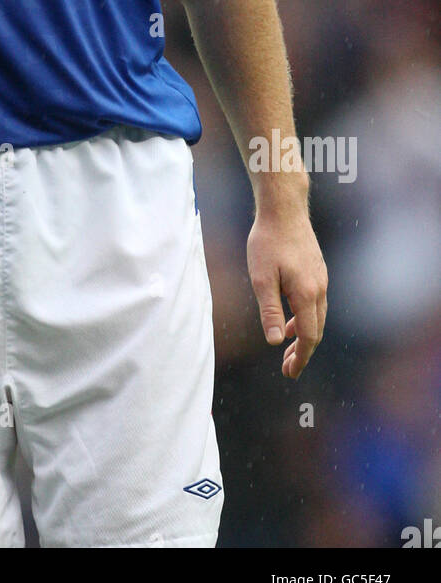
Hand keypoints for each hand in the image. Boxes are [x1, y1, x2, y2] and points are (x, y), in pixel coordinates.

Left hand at [246, 203, 327, 378]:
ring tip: (286, 349)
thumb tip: (274, 342)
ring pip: (317, 316)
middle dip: (303, 352)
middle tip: (287, 369)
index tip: (290, 373)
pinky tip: (289, 320)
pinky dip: (304, 318)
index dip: (300, 357)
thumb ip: (269, 311)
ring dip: (303, 335)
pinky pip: (315, 303)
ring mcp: (321, 278)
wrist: (284, 209)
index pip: (308, 336)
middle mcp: (319, 288)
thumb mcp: (261, 279)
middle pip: (316, 329)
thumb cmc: (268, 241)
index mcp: (307, 294)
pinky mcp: (317, 270)